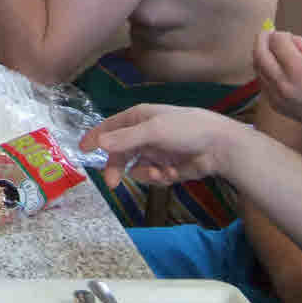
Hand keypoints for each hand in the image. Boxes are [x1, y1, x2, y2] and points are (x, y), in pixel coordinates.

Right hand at [81, 104, 245, 188]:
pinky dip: (160, 177)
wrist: (220, 146)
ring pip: (137, 167)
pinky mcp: (168, 167)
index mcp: (139, 118)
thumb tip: (99, 143)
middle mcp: (145, 134)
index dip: (95, 137)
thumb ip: (125, 139)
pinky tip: (173, 173)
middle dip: (118, 167)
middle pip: (120, 153)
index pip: (110, 127)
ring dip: (147, 173)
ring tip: (162, 172)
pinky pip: (153, 176)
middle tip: (113, 183)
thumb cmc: (186, 129)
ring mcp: (156, 151)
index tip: (81, 149)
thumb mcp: (153, 131)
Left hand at [253, 30, 301, 136]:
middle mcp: (282, 83)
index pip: (277, 42)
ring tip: (268, 48)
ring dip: (260, 54)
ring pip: (257, 68)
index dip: (279, 34)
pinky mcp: (275, 105)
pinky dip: (263, 70)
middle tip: (266, 33)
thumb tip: (285, 37)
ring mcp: (276, 96)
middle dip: (261, 39)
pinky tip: (271, 66)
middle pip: (260, 54)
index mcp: (298, 70)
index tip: (283, 33)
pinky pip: (261, 82)